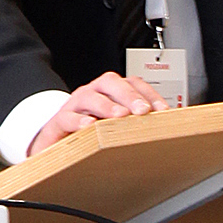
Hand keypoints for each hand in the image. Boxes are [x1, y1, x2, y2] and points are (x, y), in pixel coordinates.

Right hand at [27, 72, 168, 156]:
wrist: (55, 139)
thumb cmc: (90, 130)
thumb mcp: (115, 126)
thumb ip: (136, 124)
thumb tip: (167, 130)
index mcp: (111, 92)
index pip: (133, 83)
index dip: (149, 94)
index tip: (163, 110)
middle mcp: (94, 92)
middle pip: (111, 83)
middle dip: (130, 96)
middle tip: (142, 111)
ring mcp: (75, 104)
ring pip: (90, 96)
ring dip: (107, 105)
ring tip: (120, 116)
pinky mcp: (59, 120)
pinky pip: (68, 117)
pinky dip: (79, 121)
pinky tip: (90, 126)